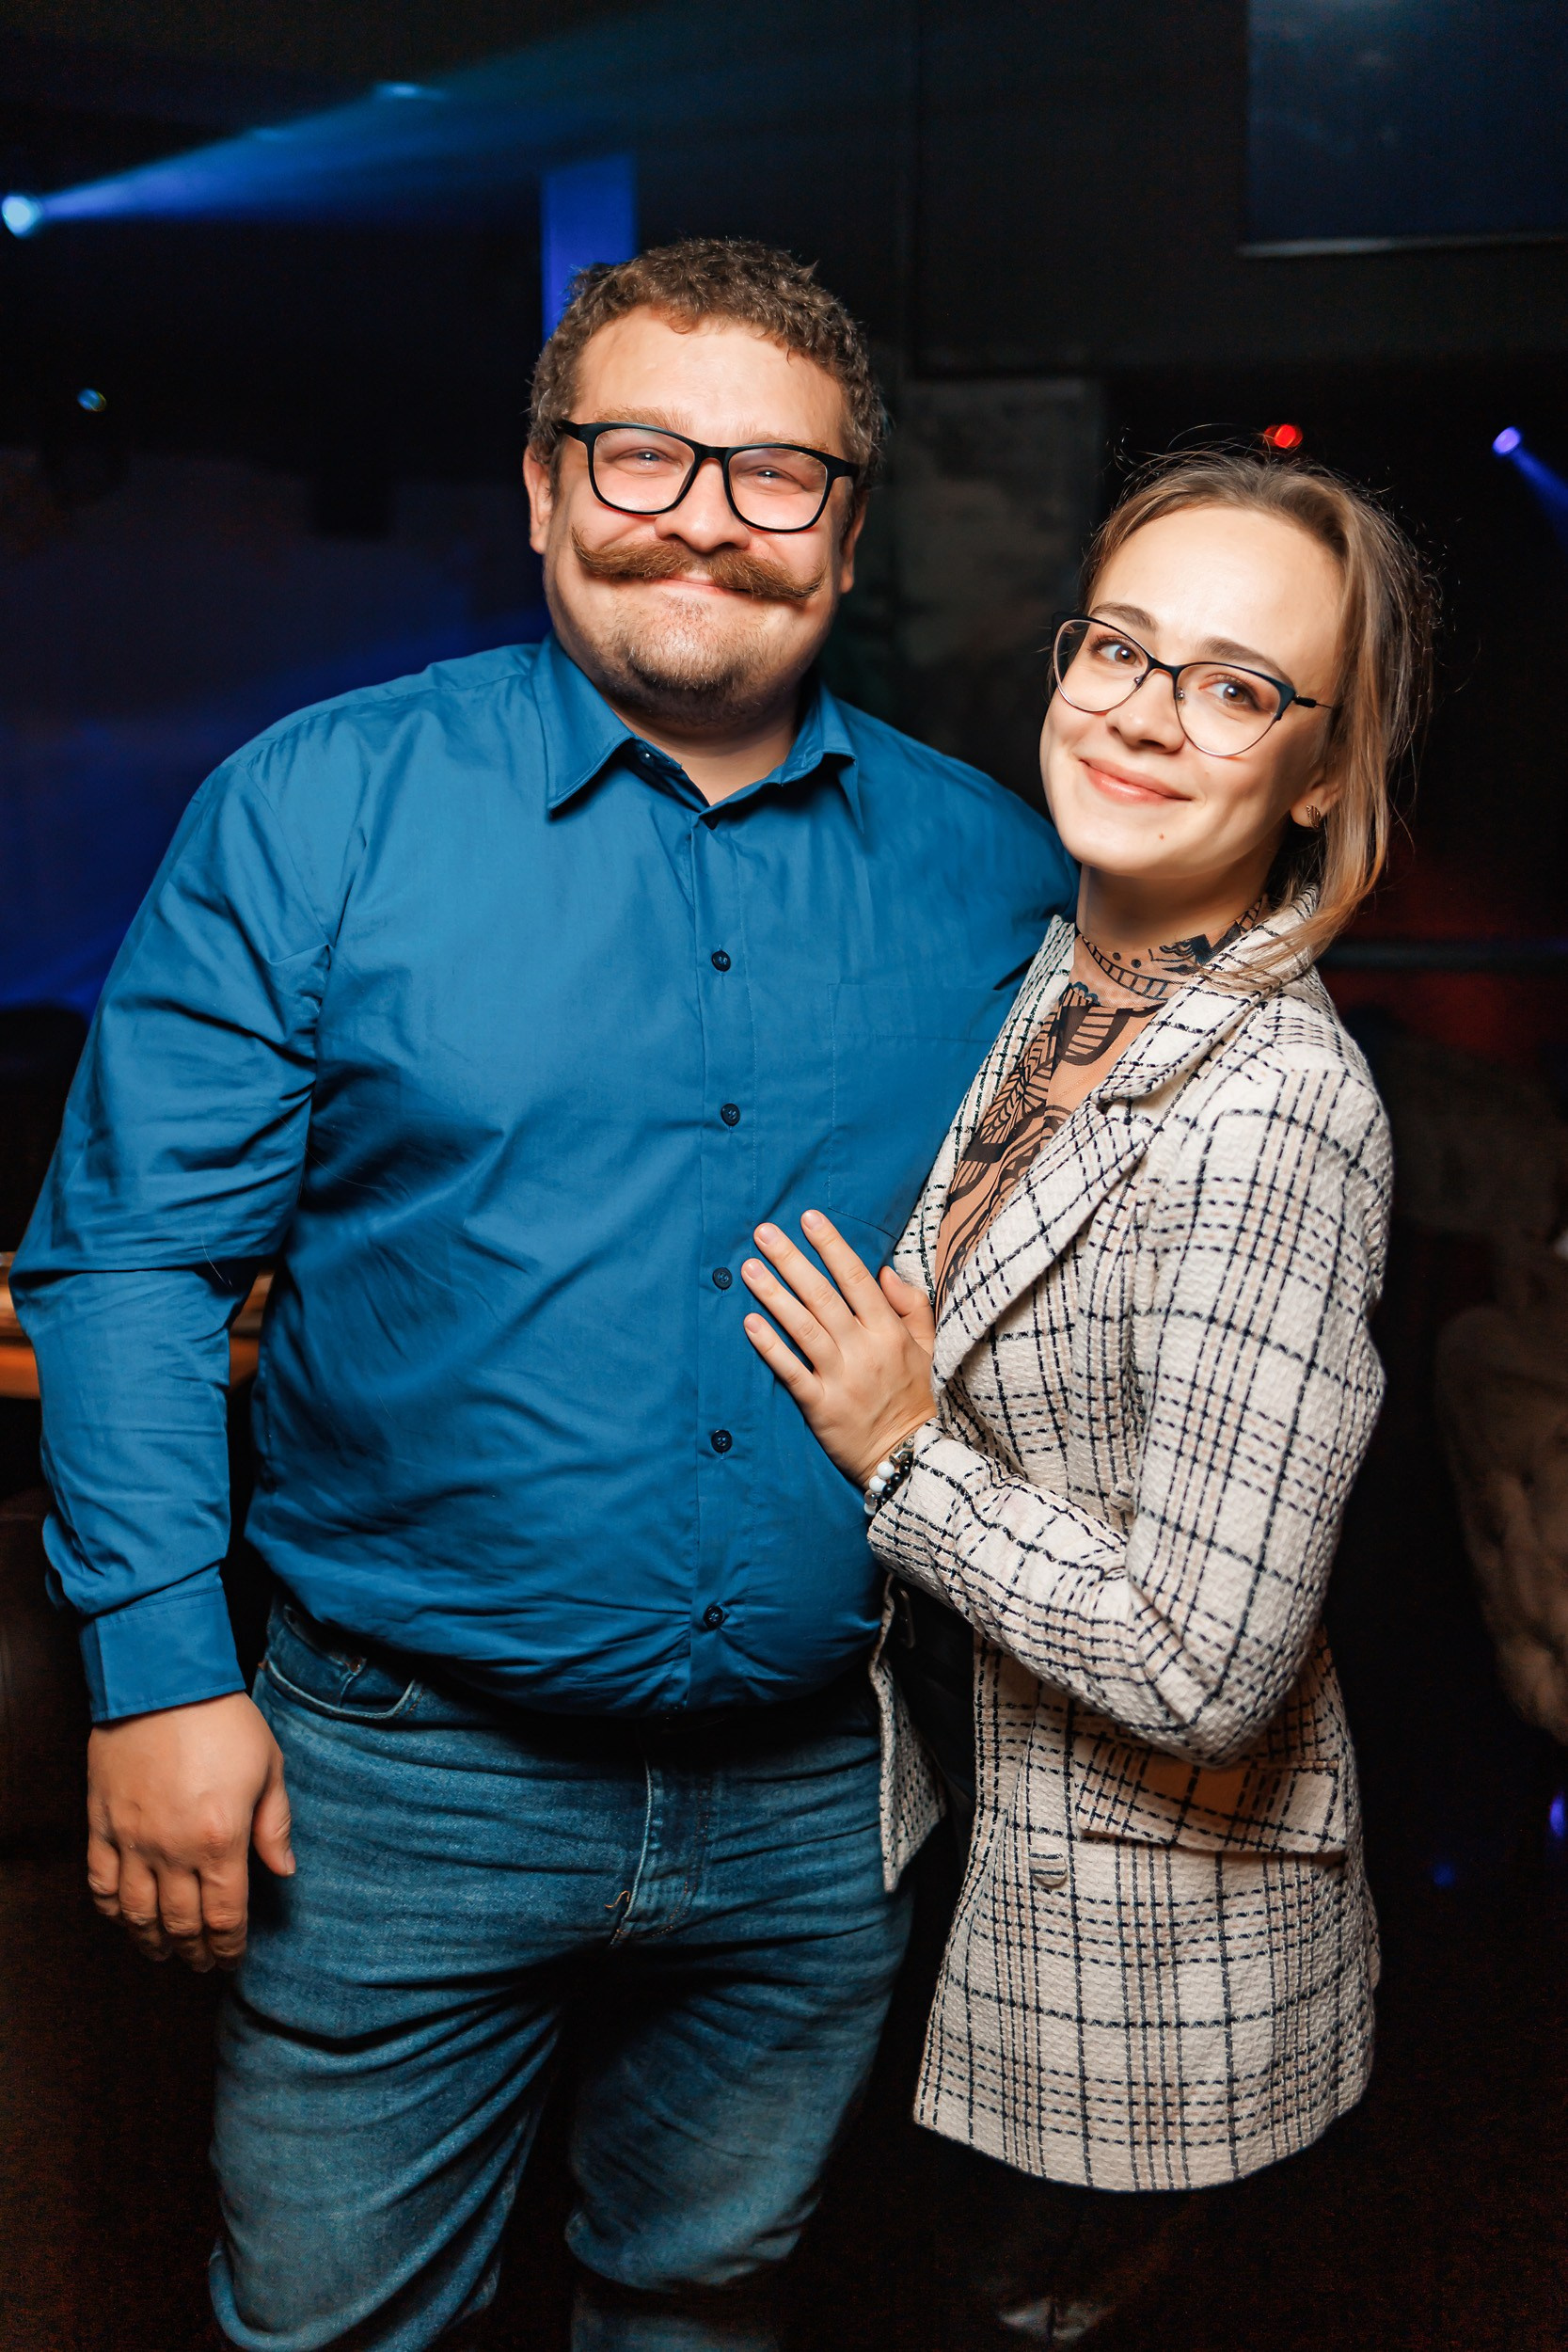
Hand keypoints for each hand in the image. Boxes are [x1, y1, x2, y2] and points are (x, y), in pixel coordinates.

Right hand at [86, 1691, 294, 1971]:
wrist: (163, 1681)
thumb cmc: (223, 1720)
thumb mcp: (269, 1766)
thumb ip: (275, 1824)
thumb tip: (284, 1871)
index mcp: (220, 1839)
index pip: (224, 1915)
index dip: (228, 1945)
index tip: (231, 1958)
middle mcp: (172, 1849)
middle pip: (180, 1923)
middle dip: (194, 1951)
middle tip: (202, 1962)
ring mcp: (131, 1839)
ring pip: (137, 1913)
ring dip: (152, 1940)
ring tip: (165, 1952)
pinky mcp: (101, 1823)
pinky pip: (100, 1882)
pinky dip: (112, 1910)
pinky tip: (125, 1918)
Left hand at [742, 1211, 935, 1486]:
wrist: (909, 1455)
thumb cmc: (913, 1395)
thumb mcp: (927, 1347)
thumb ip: (910, 1306)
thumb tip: (884, 1271)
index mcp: (888, 1331)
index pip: (857, 1278)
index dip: (831, 1246)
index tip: (809, 1218)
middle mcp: (864, 1349)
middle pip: (823, 1296)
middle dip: (792, 1260)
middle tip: (764, 1232)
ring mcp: (841, 1378)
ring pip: (804, 1328)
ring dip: (775, 1295)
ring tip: (749, 1269)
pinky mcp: (820, 1405)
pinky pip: (792, 1370)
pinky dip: (770, 1346)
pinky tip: (750, 1323)